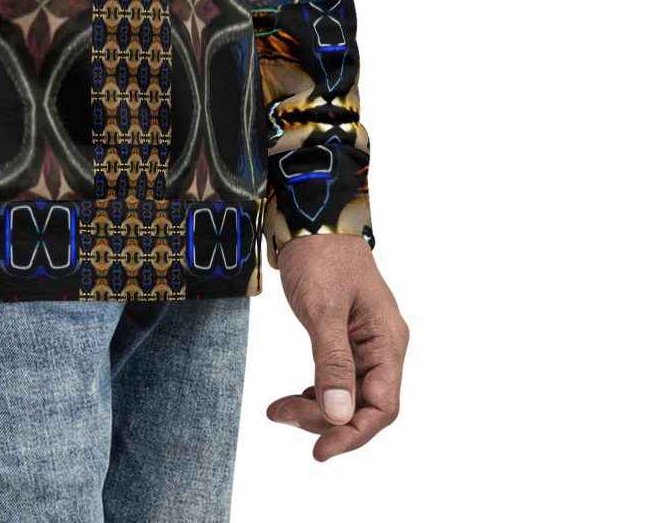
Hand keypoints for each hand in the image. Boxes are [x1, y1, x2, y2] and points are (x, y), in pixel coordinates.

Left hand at [265, 235, 407, 460]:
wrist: (310, 216)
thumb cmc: (320, 255)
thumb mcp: (322, 308)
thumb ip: (332, 362)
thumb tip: (339, 416)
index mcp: (387, 340)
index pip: (382, 405)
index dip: (354, 434)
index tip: (320, 451)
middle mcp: (382, 345)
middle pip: (365, 405)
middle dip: (326, 419)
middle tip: (282, 414)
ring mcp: (364, 341)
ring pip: (348, 394)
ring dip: (316, 408)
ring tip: (279, 409)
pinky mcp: (345, 336)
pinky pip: (338, 378)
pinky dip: (316, 391)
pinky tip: (295, 396)